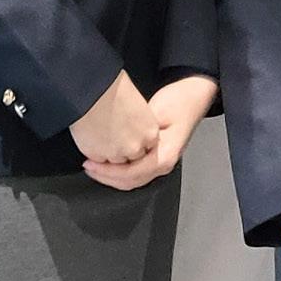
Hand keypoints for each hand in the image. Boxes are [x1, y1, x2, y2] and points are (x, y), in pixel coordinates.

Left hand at [82, 75, 214, 190]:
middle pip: (130, 182)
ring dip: (111, 177)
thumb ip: (137, 131)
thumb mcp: (156, 113)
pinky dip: (118, 172)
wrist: (193, 98)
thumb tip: (116, 144)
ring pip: (131, 181)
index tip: (89, 163)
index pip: (131, 174)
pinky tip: (106, 163)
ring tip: (93, 166)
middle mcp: (164, 165)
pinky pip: (135, 173)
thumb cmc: (177, 101)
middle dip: (106, 177)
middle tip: (87, 166)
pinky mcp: (156, 159)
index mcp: (165, 156)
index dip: (107, 171)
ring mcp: (161, 163)